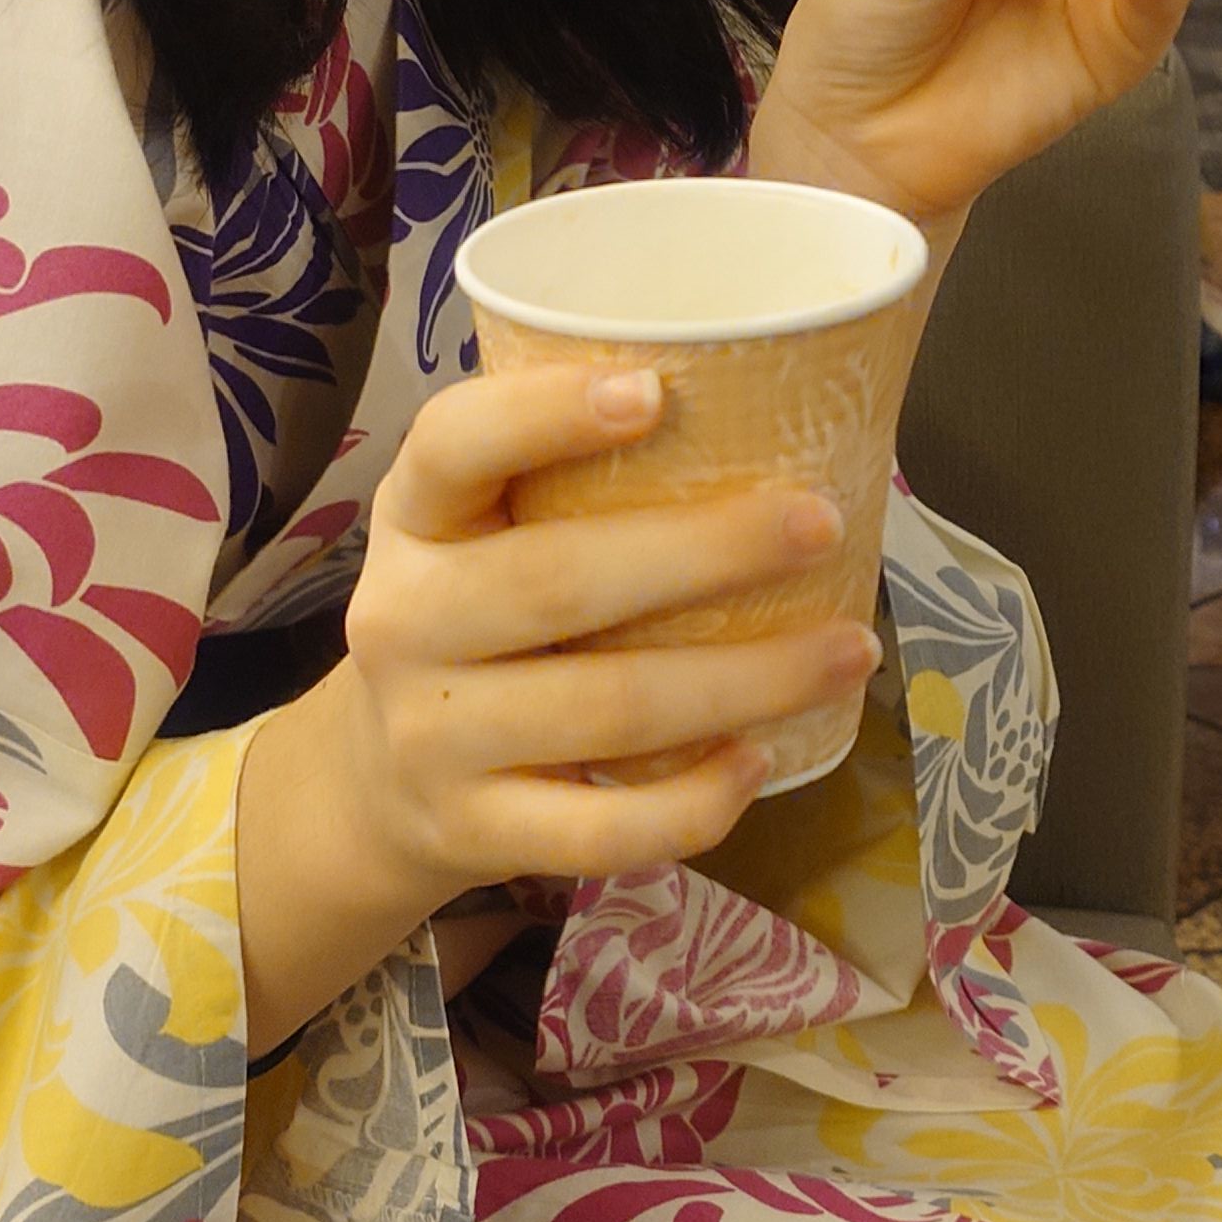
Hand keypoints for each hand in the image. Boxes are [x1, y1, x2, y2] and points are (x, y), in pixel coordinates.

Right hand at [333, 358, 879, 900]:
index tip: (654, 390)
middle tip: (821, 524)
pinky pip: (599, 829)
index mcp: (414, 519)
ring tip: (848, 649)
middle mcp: (406, 621)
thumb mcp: (473, 533)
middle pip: (556, 582)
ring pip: (605, 710)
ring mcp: (433, 737)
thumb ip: (557, 482)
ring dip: (745, 680)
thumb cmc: (469, 622)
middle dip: (705, 552)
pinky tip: (759, 760)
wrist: (373, 782)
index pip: (450, 446)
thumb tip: (763, 410)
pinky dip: (692, 801)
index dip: (542, 414)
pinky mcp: (474, 831)